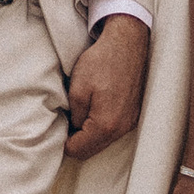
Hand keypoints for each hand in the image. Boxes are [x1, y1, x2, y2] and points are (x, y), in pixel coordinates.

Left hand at [63, 13, 149, 159]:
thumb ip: (75, 117)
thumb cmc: (102, 62)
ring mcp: (130, 122)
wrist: (127, 43)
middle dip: (77, 142)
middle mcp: (121, 128)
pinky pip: (114, 130)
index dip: (64, 143)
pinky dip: (103, 126)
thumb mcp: (77, 90)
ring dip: (90, 134)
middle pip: (92, 150)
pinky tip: (95, 109)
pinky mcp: (134, 113)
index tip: (59, 129)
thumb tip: (74, 129)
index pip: (79, 150)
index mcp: (105, 125)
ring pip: (104, 141)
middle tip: (66, 123)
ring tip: (80, 114)